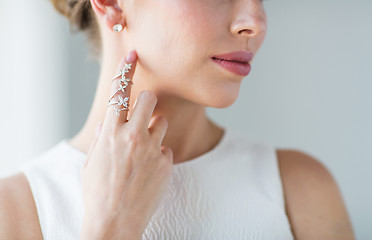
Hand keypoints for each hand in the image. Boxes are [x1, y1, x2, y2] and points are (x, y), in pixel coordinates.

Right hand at [80, 50, 173, 239]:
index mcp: (111, 133)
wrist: (115, 222)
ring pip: (162, 122)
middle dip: (147, 102)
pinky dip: (159, 155)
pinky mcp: (166, 162)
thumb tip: (107, 123)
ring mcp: (152, 149)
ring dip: (154, 130)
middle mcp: (133, 136)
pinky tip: (149, 171)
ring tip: (143, 150)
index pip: (119, 92)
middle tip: (143, 113)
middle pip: (149, 99)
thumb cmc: (98, 192)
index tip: (133, 54)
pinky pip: (165, 148)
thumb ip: (101, 138)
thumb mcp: (91, 163)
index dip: (127, 70)